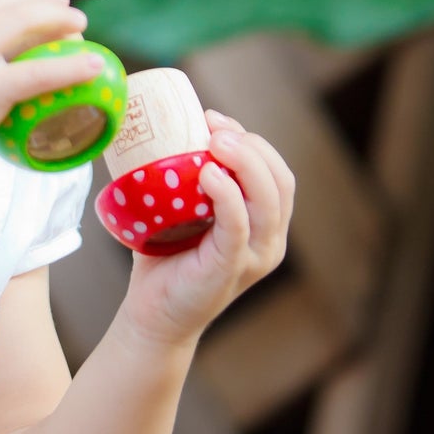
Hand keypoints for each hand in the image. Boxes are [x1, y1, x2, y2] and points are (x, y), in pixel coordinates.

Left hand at [121, 110, 294, 348]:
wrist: (152, 315)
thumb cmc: (165, 256)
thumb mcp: (186, 208)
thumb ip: (190, 175)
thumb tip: (173, 124)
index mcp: (266, 224)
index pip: (277, 171)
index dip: (253, 139)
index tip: (213, 118)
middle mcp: (270, 240)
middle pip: (280, 180)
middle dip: (252, 145)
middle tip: (213, 126)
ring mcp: (254, 257)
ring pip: (268, 200)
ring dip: (245, 162)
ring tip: (214, 141)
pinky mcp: (230, 269)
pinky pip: (239, 225)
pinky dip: (227, 194)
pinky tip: (207, 173)